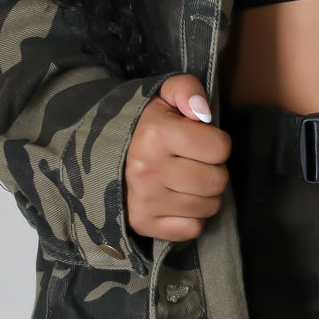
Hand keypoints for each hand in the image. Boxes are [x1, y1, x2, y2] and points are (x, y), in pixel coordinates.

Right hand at [125, 75, 231, 242]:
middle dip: (212, 170)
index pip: (220, 148)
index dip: (215, 142)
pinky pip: (191, 229)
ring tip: (186, 180)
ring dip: (204, 194)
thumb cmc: (141, 123)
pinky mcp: (142, 224)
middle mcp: (148, 170)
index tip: (198, 140)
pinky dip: (191, 217)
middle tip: (194, 162)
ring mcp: (144, 201)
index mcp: (156, 134)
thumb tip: (203, 112)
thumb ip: (187, 89)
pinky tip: (177, 200)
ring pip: (208, 207)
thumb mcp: (162, 94)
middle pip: (217, 181)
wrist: (98, 151)